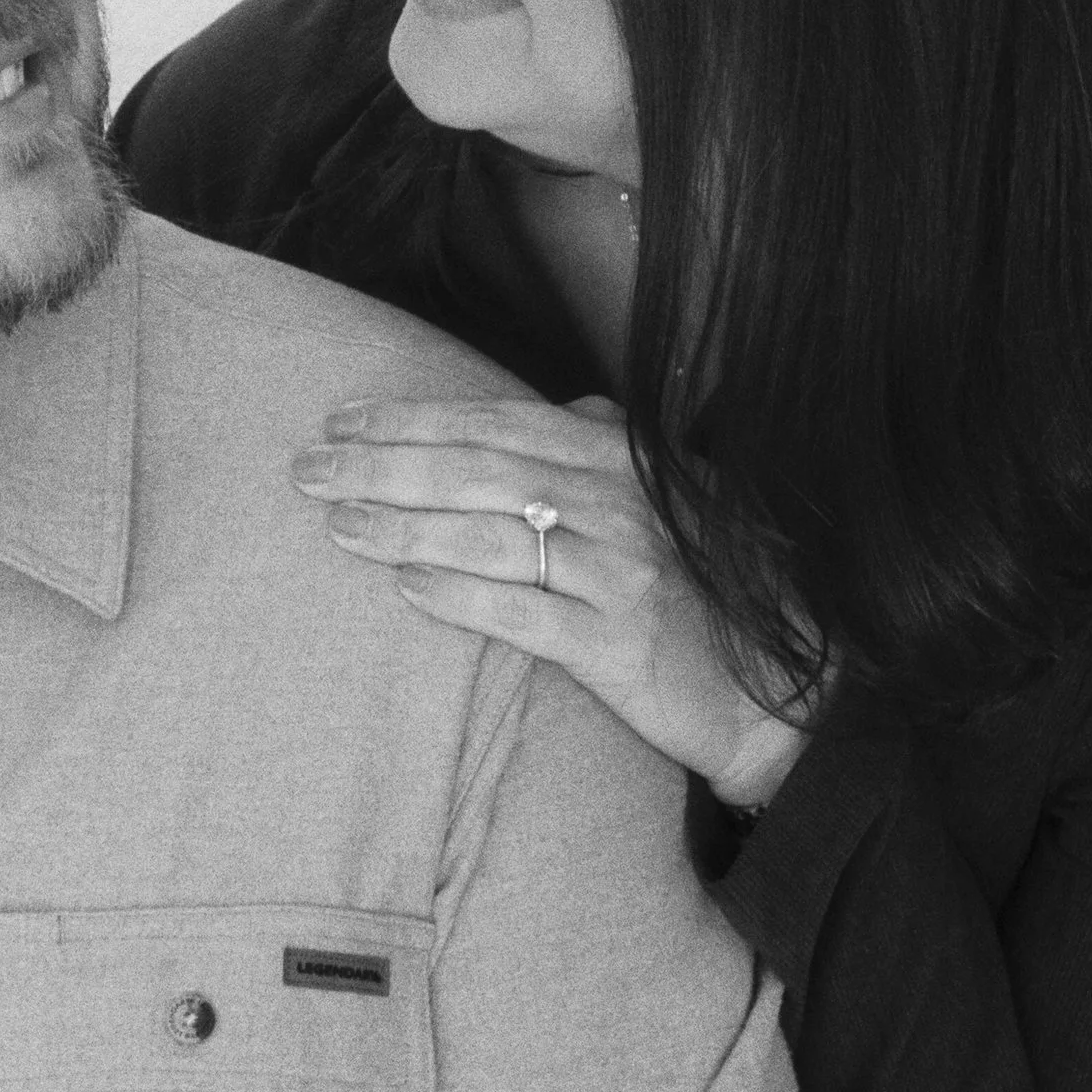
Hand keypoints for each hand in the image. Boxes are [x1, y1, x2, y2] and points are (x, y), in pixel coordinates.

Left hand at [293, 393, 810, 803]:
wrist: (783, 684)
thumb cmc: (714, 583)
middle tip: (308, 470)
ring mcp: (618, 572)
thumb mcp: (671, 493)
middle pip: (474, 472)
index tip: (343, 421)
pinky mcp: (618, 643)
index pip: (494, 423)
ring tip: (338, 525)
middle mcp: (617, 502)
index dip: (412, 419)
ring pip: (485, 537)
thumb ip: (609, 445)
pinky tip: (406, 588)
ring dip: (400, 528)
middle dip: (382, 466)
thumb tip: (558, 406)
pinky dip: (458, 595)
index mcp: (619, 455)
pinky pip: (521, 613)